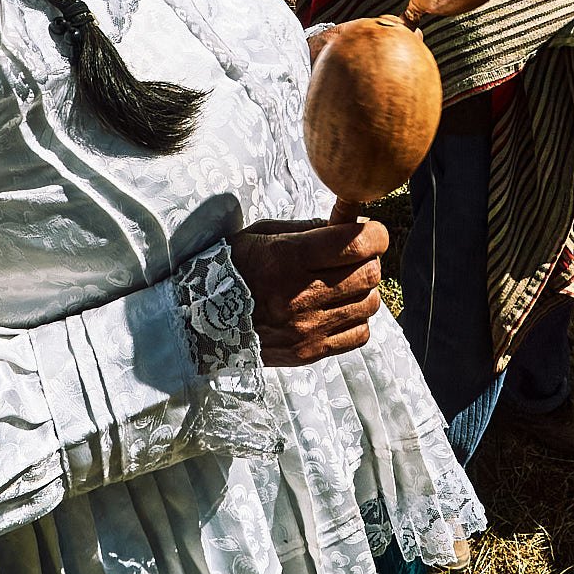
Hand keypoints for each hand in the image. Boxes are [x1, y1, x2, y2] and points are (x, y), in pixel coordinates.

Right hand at [230, 219, 387, 366]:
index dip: (373, 234)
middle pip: (369, 274)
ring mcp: (307, 328)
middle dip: (369, 259)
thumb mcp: (262, 234)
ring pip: (369, 304)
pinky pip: (359, 334)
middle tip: (354, 256)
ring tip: (343, 283)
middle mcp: (301, 295)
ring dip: (363, 290)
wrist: (200, 317)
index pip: (355, 244)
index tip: (370, 231)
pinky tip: (338, 308)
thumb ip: (308, 229)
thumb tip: (348, 222)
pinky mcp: (309, 352)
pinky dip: (357, 318)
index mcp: (287, 257)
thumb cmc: (233, 266)